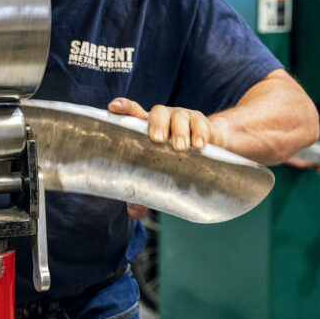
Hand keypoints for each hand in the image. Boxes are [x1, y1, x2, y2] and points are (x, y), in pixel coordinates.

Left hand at [108, 98, 211, 218]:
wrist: (206, 148)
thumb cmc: (173, 158)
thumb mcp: (159, 173)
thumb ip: (144, 191)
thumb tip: (134, 212)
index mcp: (147, 127)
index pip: (133, 113)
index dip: (124, 108)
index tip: (113, 107)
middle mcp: (163, 118)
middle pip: (157, 113)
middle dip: (156, 125)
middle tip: (157, 140)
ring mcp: (182, 117)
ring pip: (178, 117)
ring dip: (179, 132)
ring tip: (181, 149)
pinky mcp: (200, 121)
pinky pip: (200, 123)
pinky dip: (199, 133)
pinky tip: (199, 146)